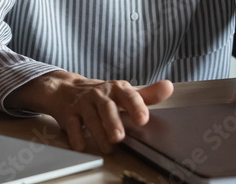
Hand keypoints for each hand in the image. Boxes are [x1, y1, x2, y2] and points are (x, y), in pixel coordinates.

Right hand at [6, 71, 173, 152]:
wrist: (66, 90)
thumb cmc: (101, 95)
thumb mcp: (123, 93)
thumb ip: (147, 95)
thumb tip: (168, 87)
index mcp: (116, 89)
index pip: (128, 95)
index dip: (136, 106)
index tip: (143, 119)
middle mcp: (99, 94)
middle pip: (107, 107)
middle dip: (113, 122)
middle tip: (119, 137)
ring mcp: (83, 104)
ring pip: (91, 119)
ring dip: (98, 134)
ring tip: (108, 147)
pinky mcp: (69, 114)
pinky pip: (73, 126)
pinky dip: (77, 136)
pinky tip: (82, 145)